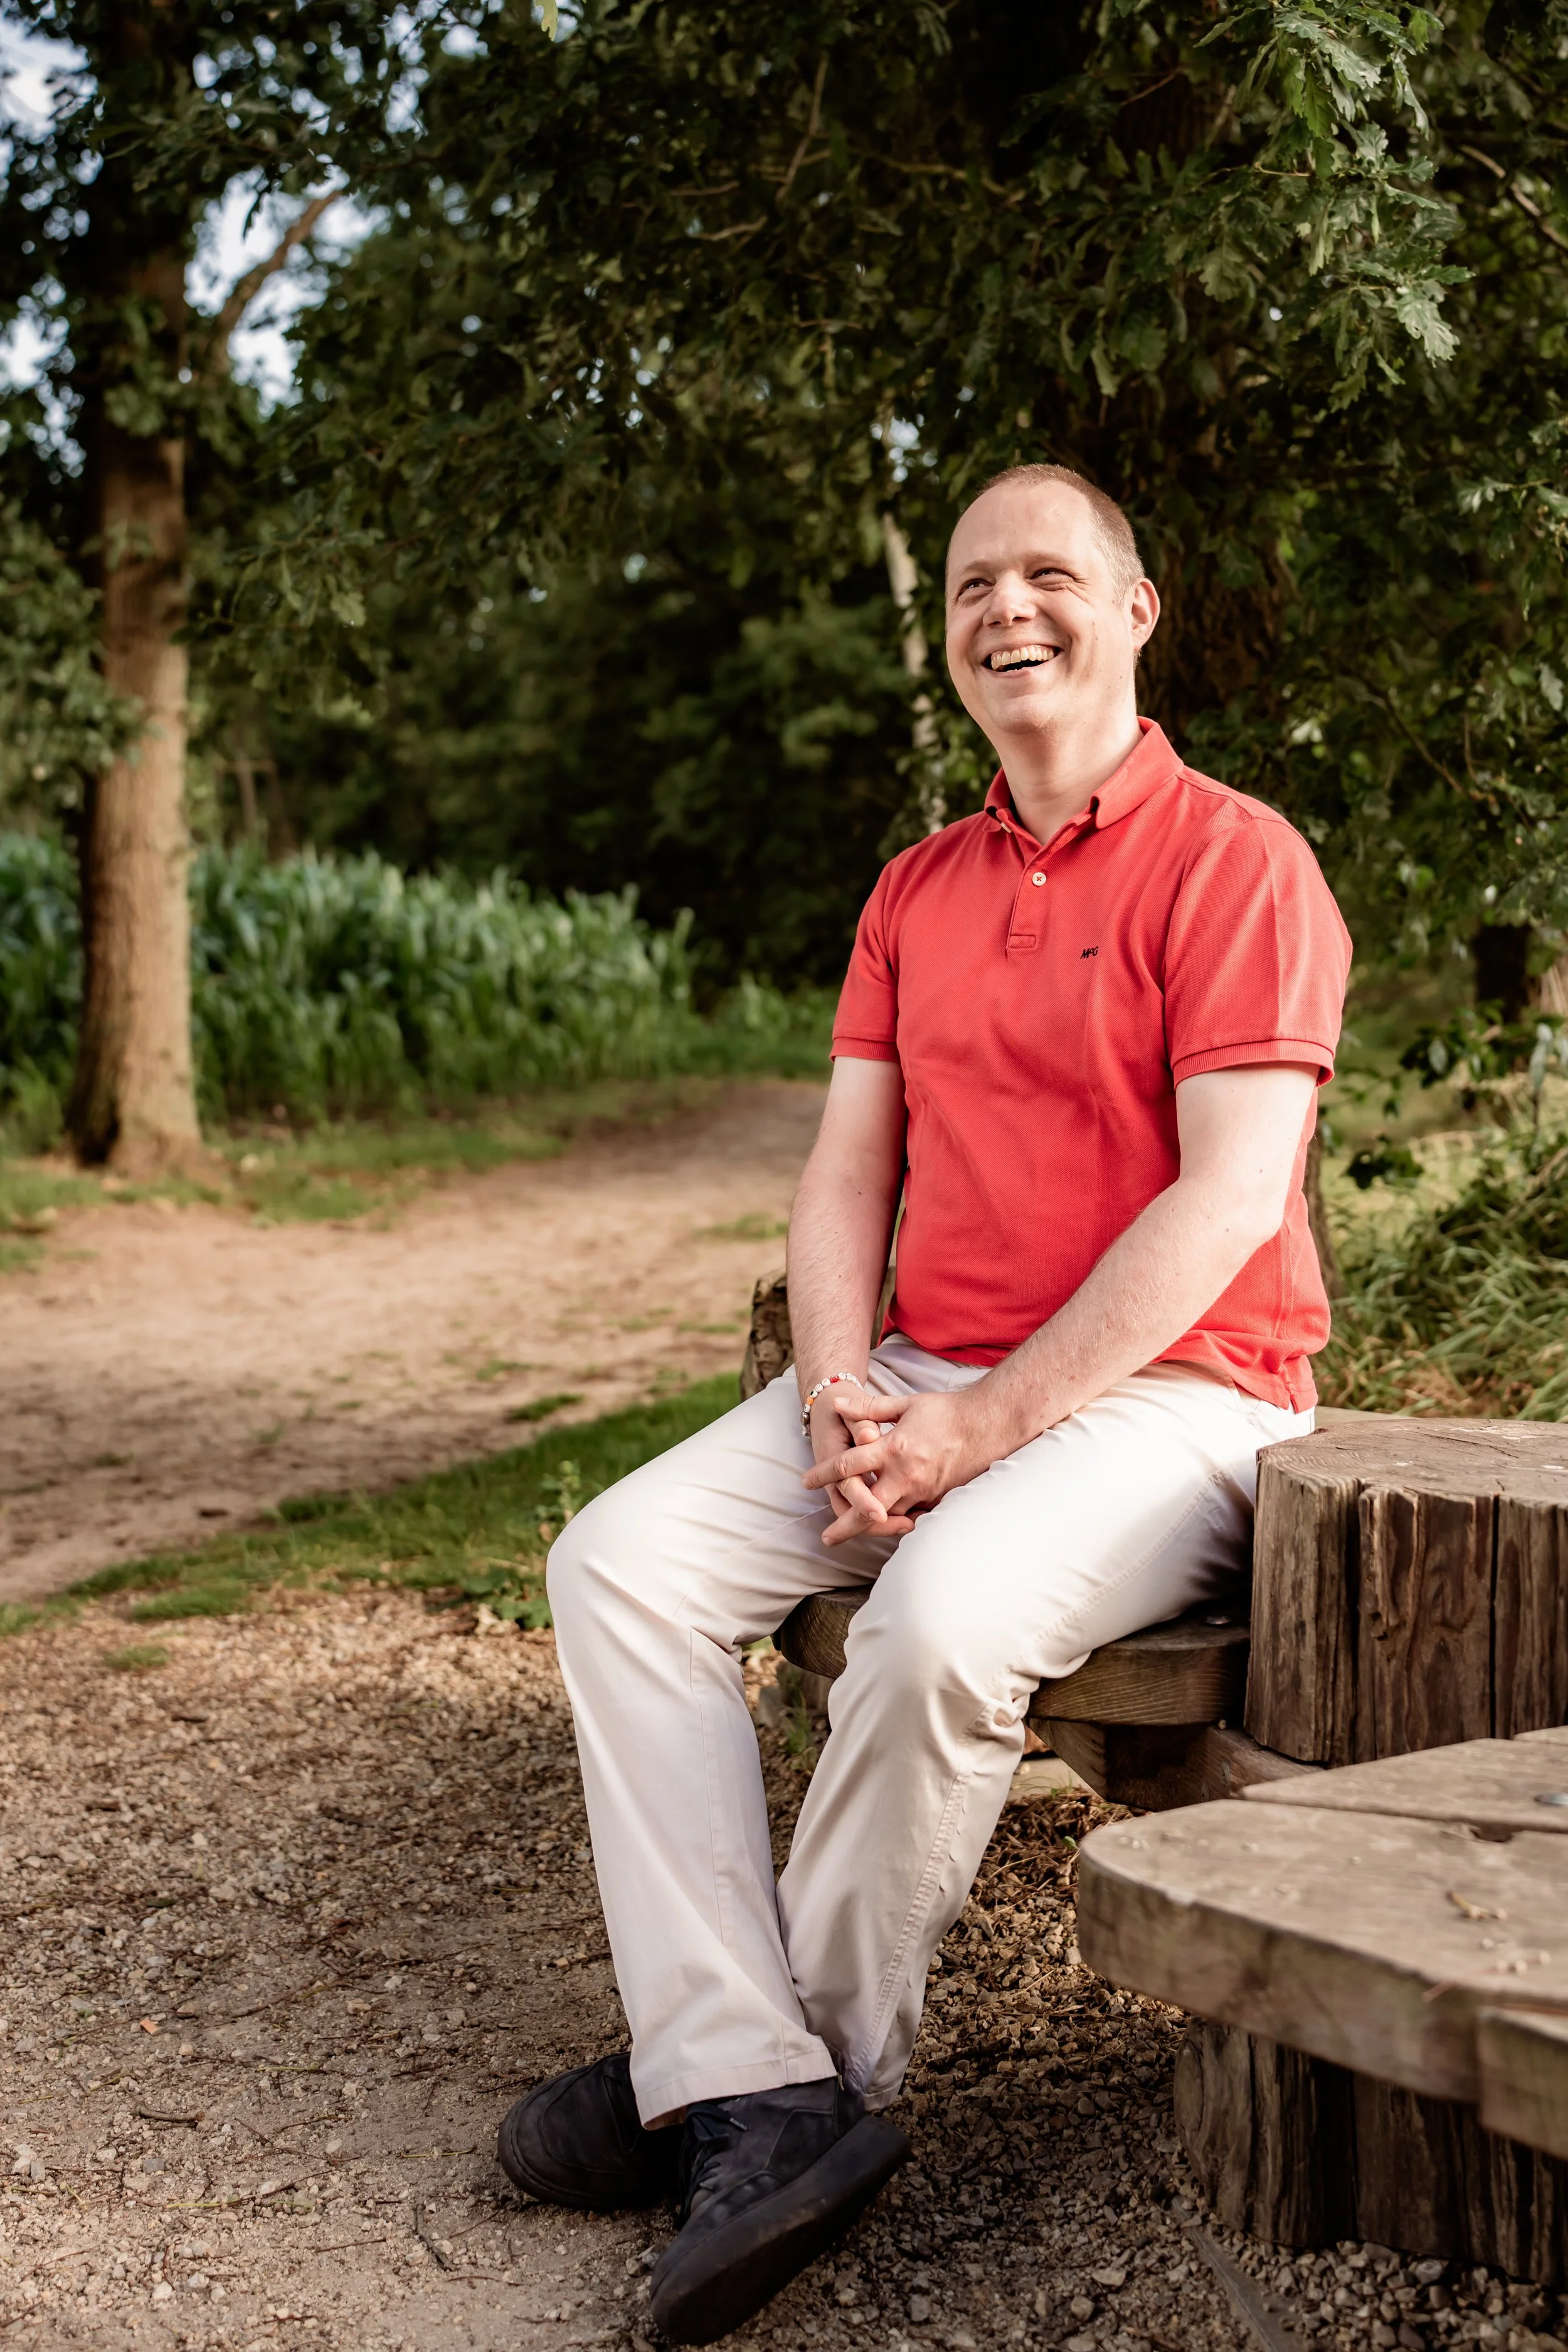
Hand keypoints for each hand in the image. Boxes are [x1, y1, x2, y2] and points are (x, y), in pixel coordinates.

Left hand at [803, 1386, 1002, 1547]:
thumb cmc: (946, 1411)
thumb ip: (870, 1408)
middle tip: (827, 1538)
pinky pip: (913, 1517)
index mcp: (893, 1448)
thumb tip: (839, 1406)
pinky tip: (887, 1528)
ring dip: (869, 1527)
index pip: (848, 1466)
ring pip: (890, 1518)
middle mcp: (906, 1475)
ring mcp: (924, 1490)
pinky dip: (898, 1523)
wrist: (988, 1424)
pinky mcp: (939, 1498)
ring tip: (852, 1534)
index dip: (823, 1474)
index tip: (806, 1482)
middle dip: (844, 1526)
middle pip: (866, 1508)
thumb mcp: (905, 1404)